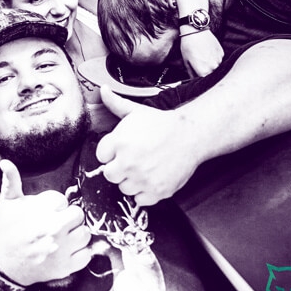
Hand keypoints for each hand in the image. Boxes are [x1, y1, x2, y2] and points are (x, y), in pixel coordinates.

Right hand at [0, 160, 91, 286]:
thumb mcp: (7, 203)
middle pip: (79, 214)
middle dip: (69, 216)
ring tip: (63, 235)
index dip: (55, 205)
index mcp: (42, 212)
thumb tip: (6, 161)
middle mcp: (54, 230)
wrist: (1, 265)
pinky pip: (86, 255)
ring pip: (85, 234)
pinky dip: (81, 252)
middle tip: (58, 221)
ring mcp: (61, 250)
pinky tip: (68, 249)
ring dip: (76, 233)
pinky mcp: (65, 268)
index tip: (46, 211)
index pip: (63, 200)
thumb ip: (11, 180)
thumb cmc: (5, 230)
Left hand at [96, 86, 200, 205]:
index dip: (110, 152)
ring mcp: (142, 179)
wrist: (190, 135)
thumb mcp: (136, 111)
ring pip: (123, 188)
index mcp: (119, 142)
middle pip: (109, 175)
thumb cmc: (162, 124)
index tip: (121, 148)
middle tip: (132, 159)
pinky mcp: (156, 191)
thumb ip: (115, 104)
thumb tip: (102, 90)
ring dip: (131, 180)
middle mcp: (128, 162)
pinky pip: (139, 200)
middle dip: (118, 167)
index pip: (100, 156)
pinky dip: (144, 192)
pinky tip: (150, 178)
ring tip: (143, 167)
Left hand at [179, 29, 222, 76]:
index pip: (203, 81)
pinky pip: (218, 60)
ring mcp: (219, 60)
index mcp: (203, 71)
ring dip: (210, 65)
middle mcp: (213, 68)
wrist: (196, 31)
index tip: (196, 75)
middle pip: (209, 74)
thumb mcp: (186, 61)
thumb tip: (193, 79)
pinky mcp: (222, 53)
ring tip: (202, 56)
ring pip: (215, 67)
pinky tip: (207, 51)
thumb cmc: (188, 45)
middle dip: (204, 72)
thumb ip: (191, 73)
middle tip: (198, 64)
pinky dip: (213, 58)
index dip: (198, 78)